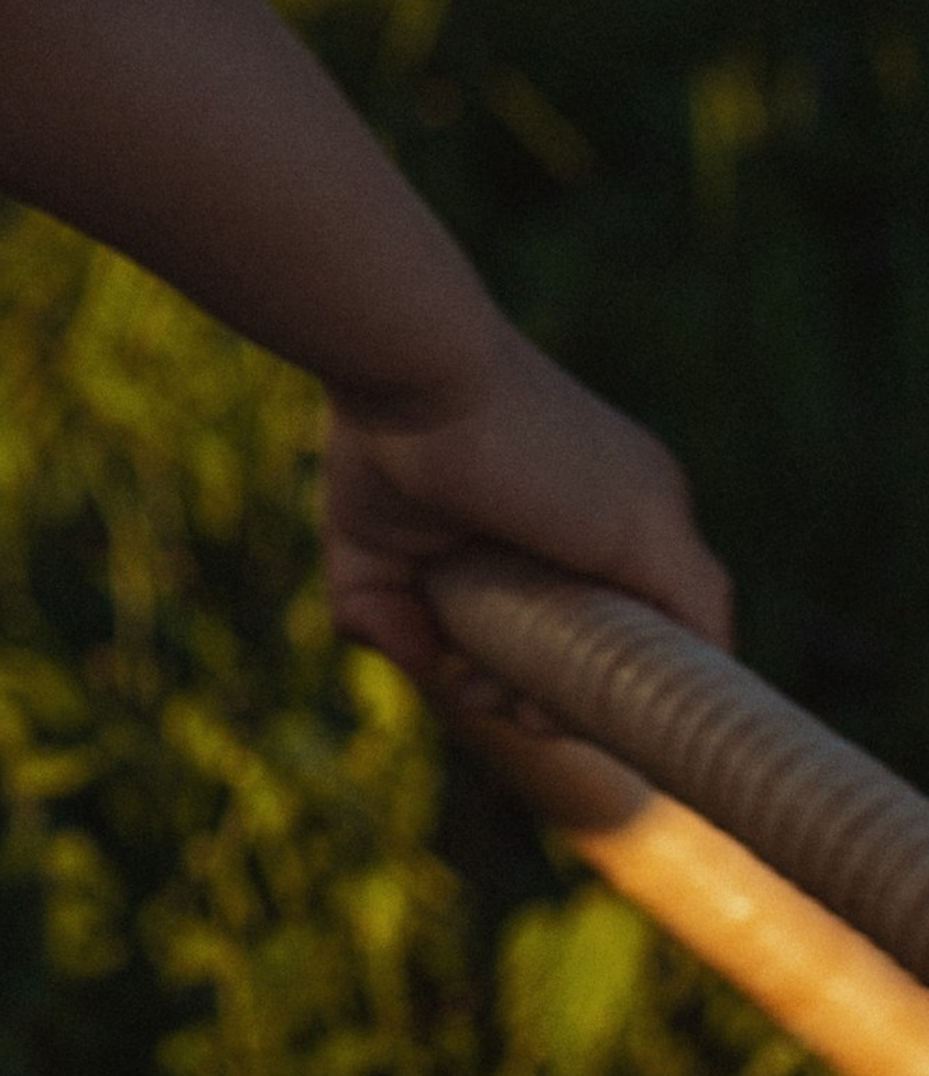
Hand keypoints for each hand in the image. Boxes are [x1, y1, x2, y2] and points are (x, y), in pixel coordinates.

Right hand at [323, 316, 730, 718]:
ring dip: (586, 700)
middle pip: (626, 633)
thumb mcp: (375, 545)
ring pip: (660, 646)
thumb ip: (383, 613)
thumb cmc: (383, 431)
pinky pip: (701, 638)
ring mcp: (653, 515)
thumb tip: (425, 666)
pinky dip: (653, 691)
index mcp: (579, 499)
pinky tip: (562, 711)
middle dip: (556, 691)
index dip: (545, 666)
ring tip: (509, 702)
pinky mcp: (657, 535)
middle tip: (482, 691)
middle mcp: (630, 504)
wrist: (410, 364)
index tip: (477, 680)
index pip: (601, 605)